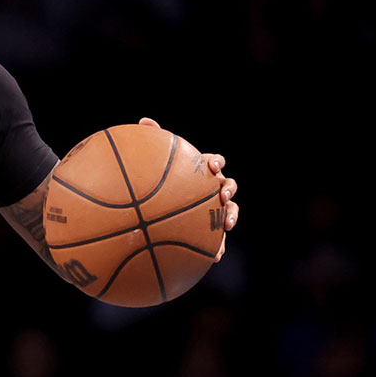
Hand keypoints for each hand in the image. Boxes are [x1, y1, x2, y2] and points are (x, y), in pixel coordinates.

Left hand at [139, 117, 237, 262]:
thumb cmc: (159, 182)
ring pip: (231, 210)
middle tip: (221, 194)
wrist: (160, 210)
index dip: (215, 162)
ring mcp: (214, 209)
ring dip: (232, 215)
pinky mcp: (212, 229)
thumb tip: (143, 120)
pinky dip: (219, 245)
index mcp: (200, 171)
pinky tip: (216, 256)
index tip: (210, 166)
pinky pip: (220, 237)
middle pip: (229, 184)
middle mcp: (212, 188)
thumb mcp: (154, 164)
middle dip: (228, 188)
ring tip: (227, 225)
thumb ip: (152, 141)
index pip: (214, 161)